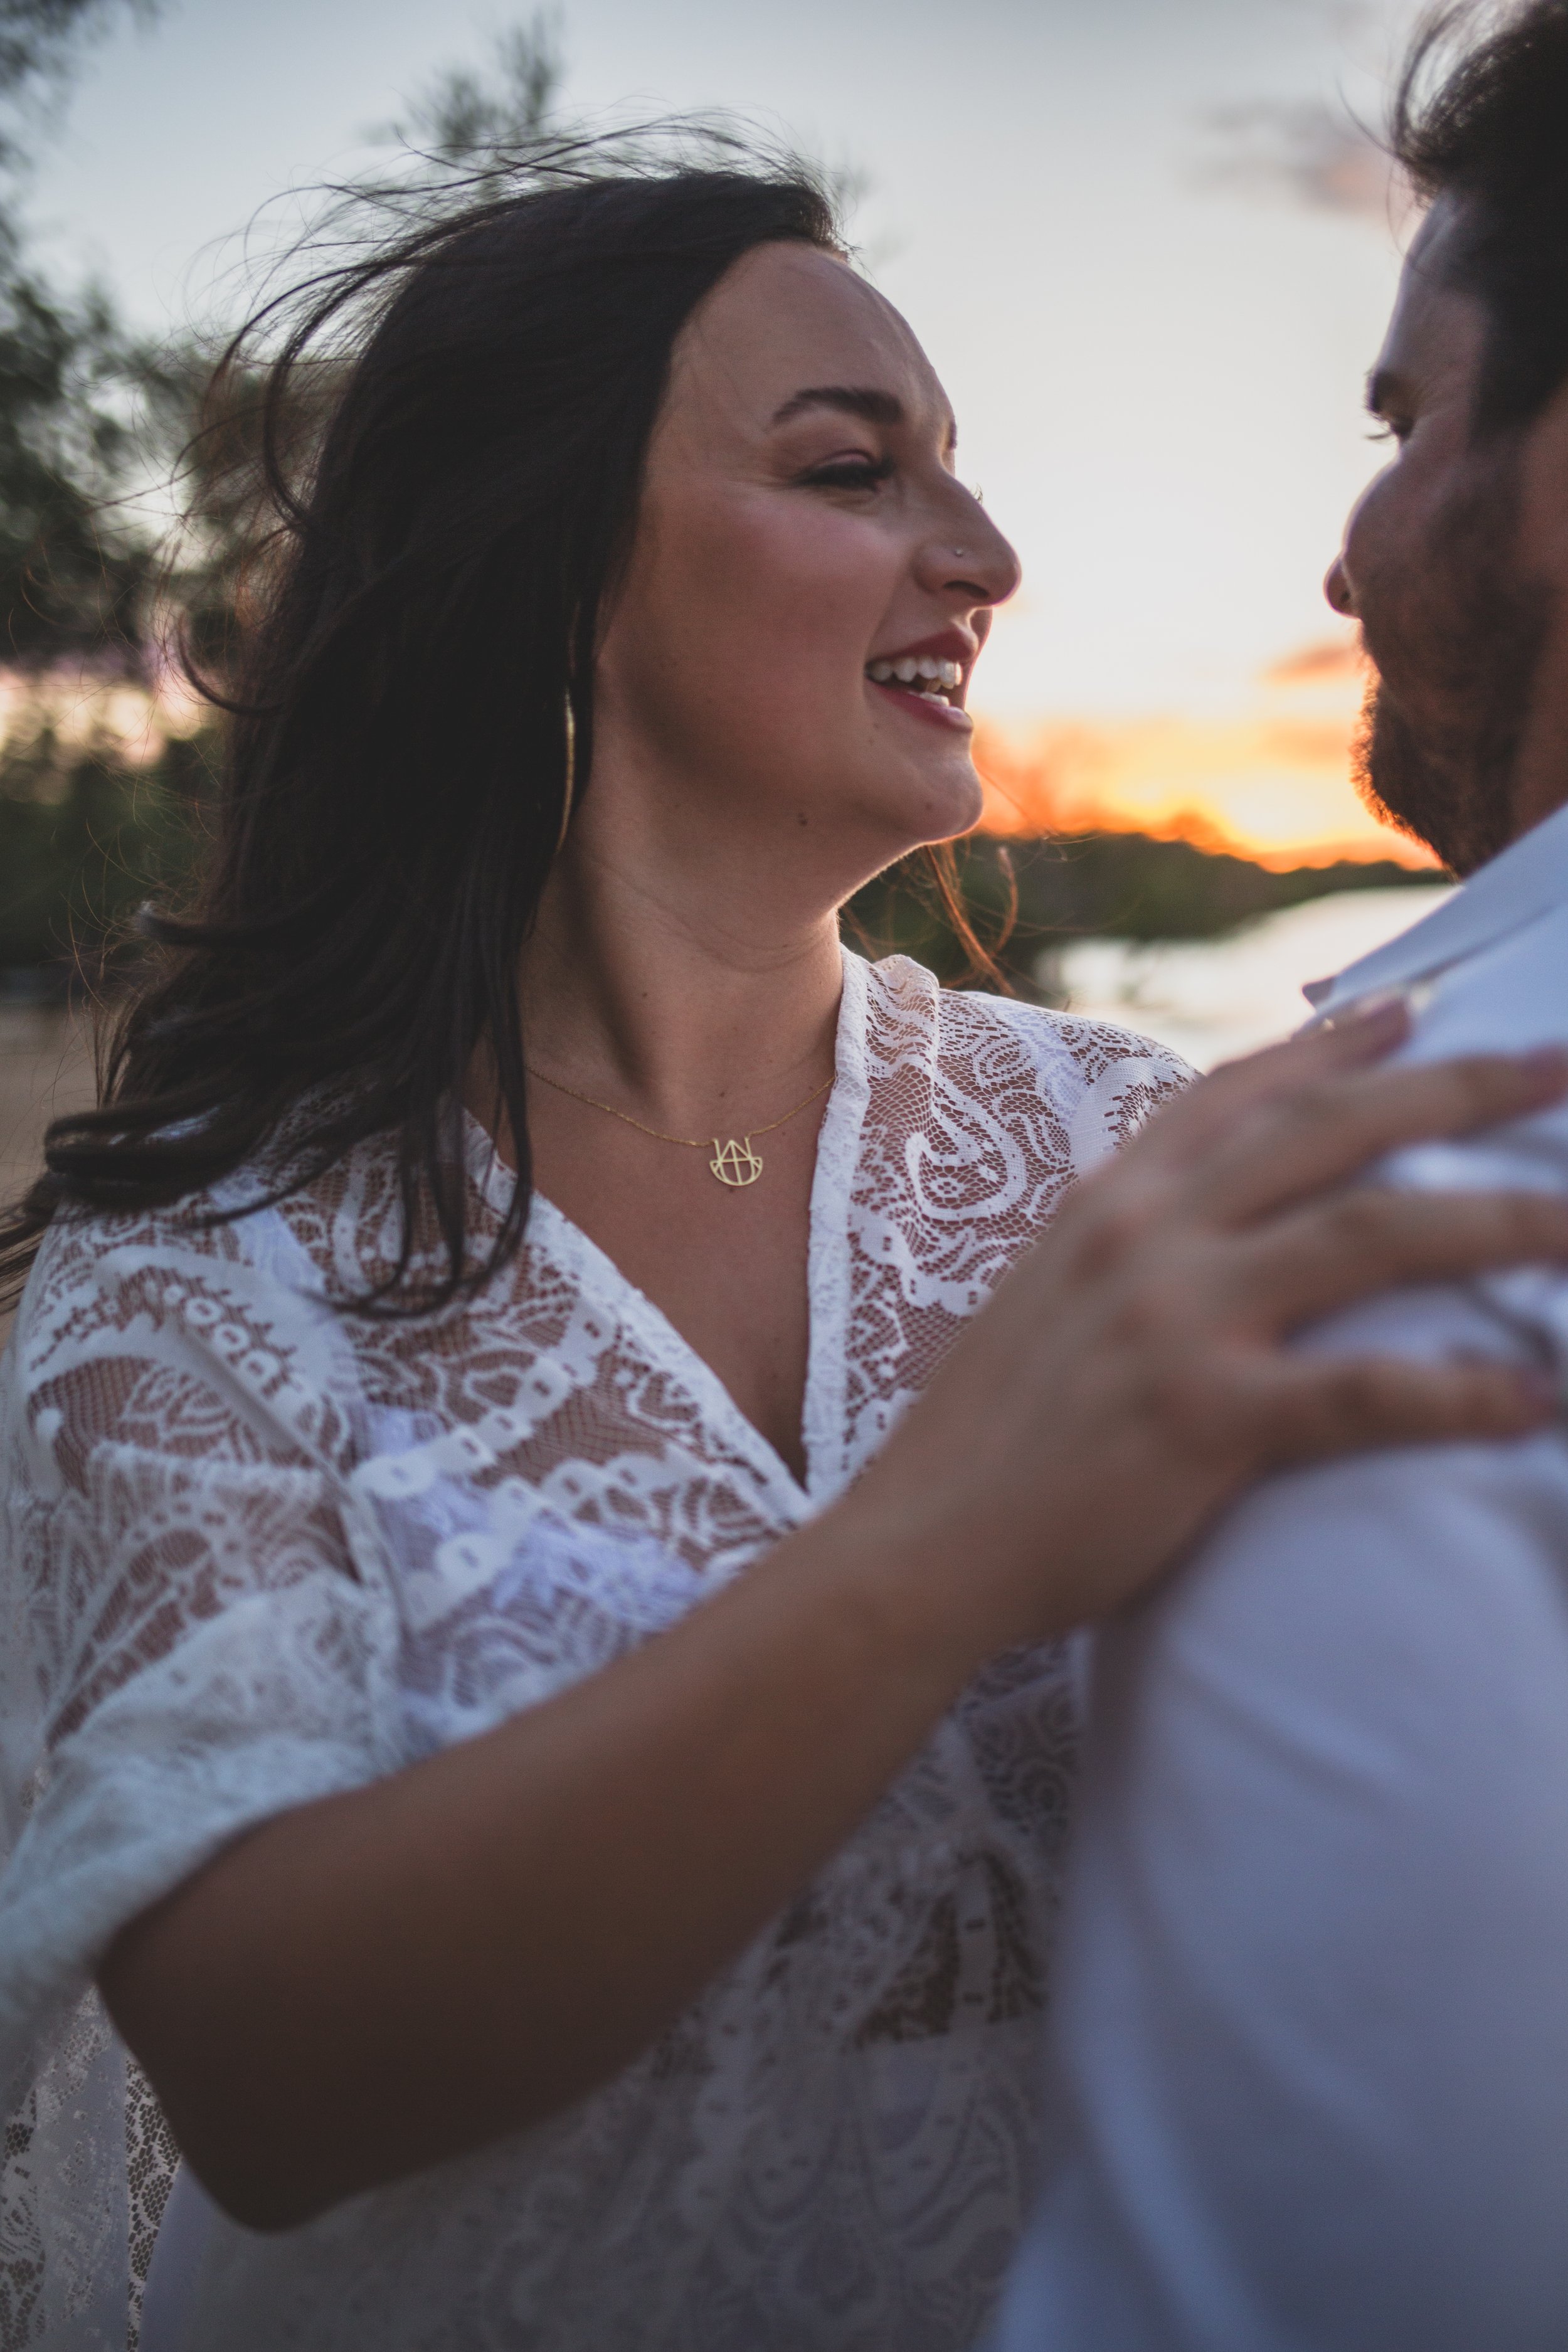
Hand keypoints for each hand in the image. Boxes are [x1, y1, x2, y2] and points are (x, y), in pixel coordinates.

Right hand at [855, 997, 1567, 1657]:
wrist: (918, 1545)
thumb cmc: (993, 1438)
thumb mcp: (1051, 1296)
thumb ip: (1133, 1241)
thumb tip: (1211, 1219)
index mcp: (1111, 1199)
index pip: (1243, 1089)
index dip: (1341, 1042)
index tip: (1422, 1004)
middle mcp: (1146, 1232)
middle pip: (1334, 1130)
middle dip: (1462, 1089)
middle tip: (1561, 1063)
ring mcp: (1174, 1319)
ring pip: (1373, 1232)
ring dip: (1503, 1220)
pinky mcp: (1203, 1417)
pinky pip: (1364, 1390)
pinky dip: (1463, 1391)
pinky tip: (1542, 1399)